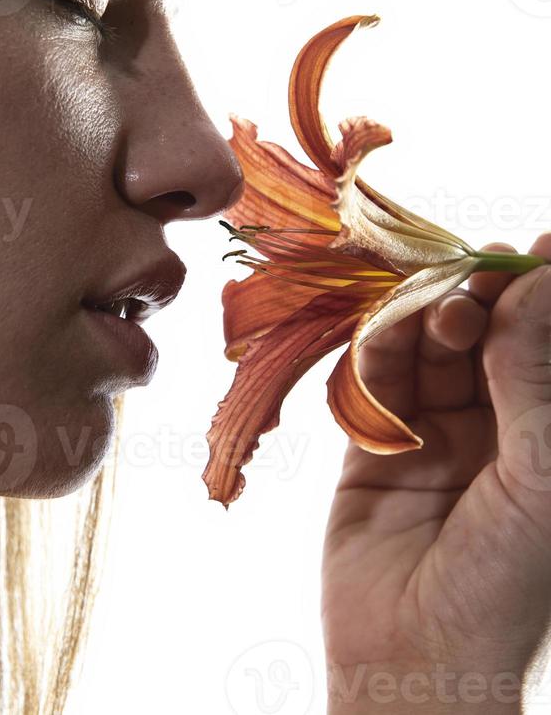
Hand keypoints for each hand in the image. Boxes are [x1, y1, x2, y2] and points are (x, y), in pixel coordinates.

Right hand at [322, 234, 550, 713]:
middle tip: (476, 272)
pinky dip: (378, 354)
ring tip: (437, 309)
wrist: (418, 667)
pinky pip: (377, 384)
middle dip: (483, 298)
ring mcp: (437, 436)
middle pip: (488, 337)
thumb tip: (542, 282)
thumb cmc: (508, 584)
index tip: (544, 244)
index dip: (544, 295)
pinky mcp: (378, 447)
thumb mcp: (541, 473)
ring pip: (431, 351)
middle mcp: (500, 429)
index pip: (546, 347)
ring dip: (428, 320)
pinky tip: (385, 340)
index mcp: (550, 439)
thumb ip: (534, 374)